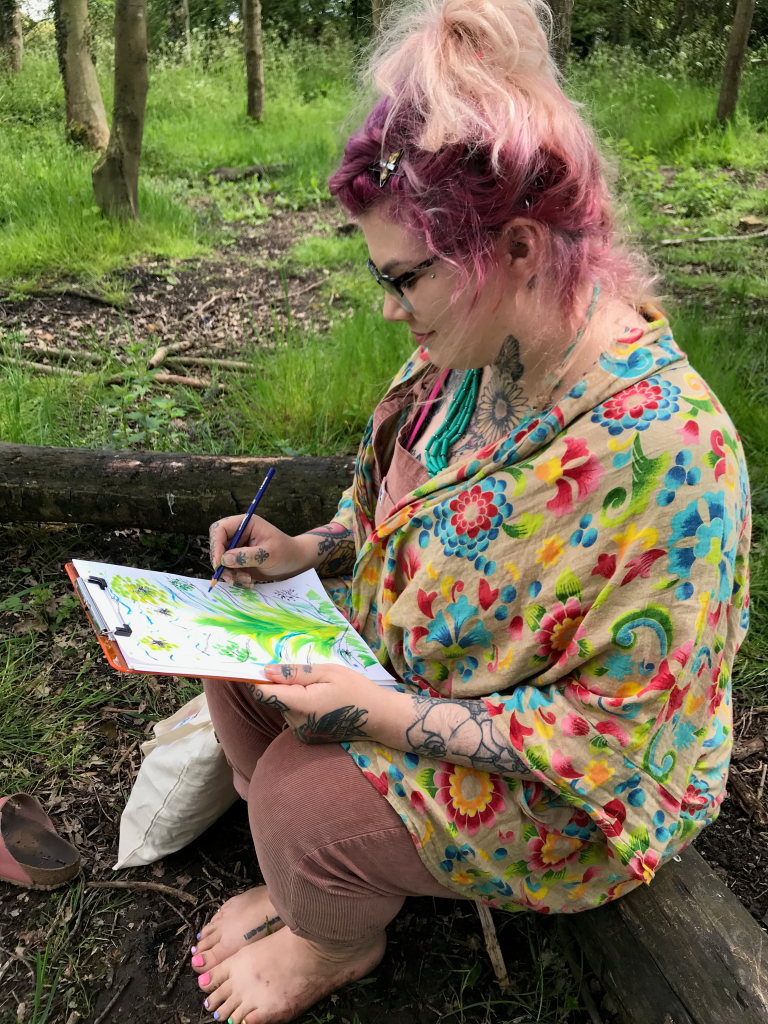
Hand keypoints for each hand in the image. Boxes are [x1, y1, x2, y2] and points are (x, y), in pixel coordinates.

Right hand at [208, 514, 310, 585]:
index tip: (219, 563)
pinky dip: (234, 579)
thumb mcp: (269, 554)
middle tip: (230, 577)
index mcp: (245, 524)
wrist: (294, 563)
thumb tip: (224, 559)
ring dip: (229, 574)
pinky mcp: (238, 562)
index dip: (215, 545)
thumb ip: (247, 556)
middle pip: (216, 546)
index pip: (220, 529)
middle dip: (221, 564)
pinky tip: (248, 582)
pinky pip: (228, 571)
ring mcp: (237, 549)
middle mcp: (238, 535)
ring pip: (221, 561)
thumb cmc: (286, 552)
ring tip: (247, 580)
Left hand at [245, 663, 387, 743]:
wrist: (378, 718)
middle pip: (275, 699)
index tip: (260, 666)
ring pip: (284, 707)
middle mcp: (296, 723)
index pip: (264, 693)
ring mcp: (301, 734)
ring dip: (293, 696)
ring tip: (320, 690)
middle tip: (309, 677)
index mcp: (301, 704)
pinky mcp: (305, 738)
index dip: (258, 678)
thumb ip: (295, 673)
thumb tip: (266, 670)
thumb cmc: (356, 689)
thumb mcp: (328, 672)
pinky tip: (321, 703)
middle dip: (283, 685)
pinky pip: (293, 716)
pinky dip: (300, 706)